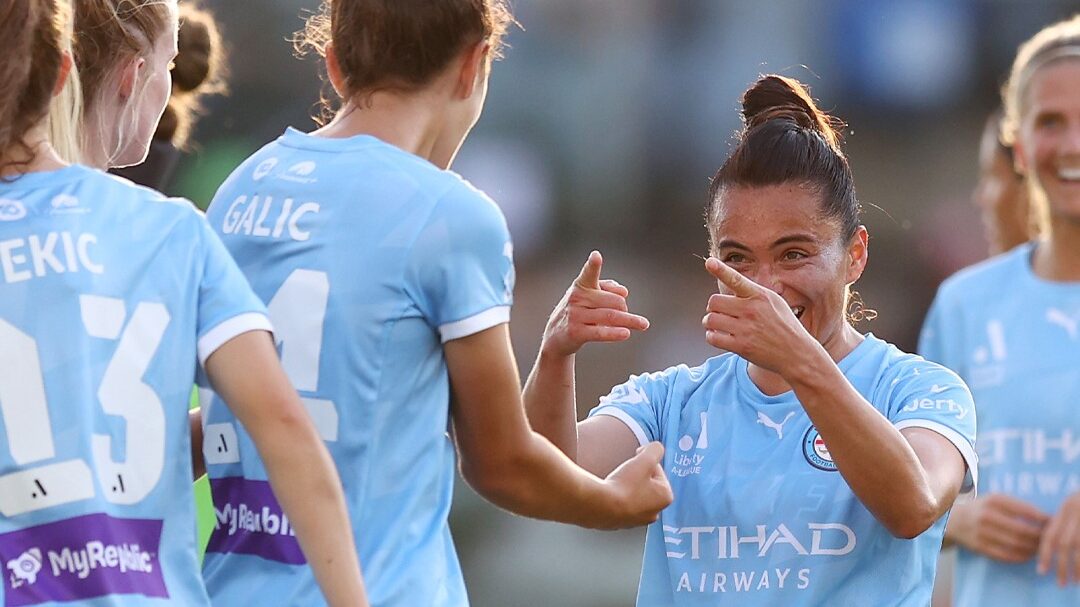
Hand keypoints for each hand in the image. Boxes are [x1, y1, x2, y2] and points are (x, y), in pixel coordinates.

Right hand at [541, 251, 649, 357]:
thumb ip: (607, 288)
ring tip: (643, 324)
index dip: (593, 265)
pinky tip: (626, 333)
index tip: (596, 256)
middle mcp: (577, 298)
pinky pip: (600, 332)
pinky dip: (614, 333)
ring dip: (630, 321)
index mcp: (582, 285)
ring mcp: (575, 315)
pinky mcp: (576, 333)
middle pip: (614, 301)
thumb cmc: (578, 311)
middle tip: (626, 314)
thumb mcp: (588, 295)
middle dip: (624, 308)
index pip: (589, 273)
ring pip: (610, 316)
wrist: (556, 336)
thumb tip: (624, 291)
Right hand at [600, 442, 672, 527]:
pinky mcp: (621, 523)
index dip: (645, 461)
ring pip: (634, 495)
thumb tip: (656, 448)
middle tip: (626, 472)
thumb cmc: (624, 486)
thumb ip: (655, 449)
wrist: (601, 506)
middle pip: (647, 483)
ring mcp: (637, 520)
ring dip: (627, 486)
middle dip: (637, 475)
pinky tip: (611, 493)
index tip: (635, 461)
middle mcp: (654, 512)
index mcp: (665, 497)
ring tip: (617, 482)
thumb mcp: (645, 460)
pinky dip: (617, 498)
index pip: (657, 470)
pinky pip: (621, 505)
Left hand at [701, 257, 814, 373]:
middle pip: (713, 301)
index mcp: (760, 296)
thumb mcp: (775, 302)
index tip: (710, 262)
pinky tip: (719, 336)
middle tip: (720, 312)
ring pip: (710, 319)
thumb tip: (730, 284)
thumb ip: (753, 293)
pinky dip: (712, 336)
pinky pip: (713, 337)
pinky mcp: (741, 346)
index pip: (736, 279)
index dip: (721, 270)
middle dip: (713, 307)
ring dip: (710, 322)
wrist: (797, 354)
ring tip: (717, 324)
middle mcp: (752, 310)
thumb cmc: (785, 326)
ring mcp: (746, 328)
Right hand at [948, 493, 1046, 562]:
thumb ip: (1016, 506)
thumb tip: (1045, 519)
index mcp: (993, 500)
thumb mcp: (994, 499)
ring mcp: (982, 532)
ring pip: (1016, 544)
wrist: (953, 521)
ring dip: (1032, 548)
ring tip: (1039, 548)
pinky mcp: (979, 547)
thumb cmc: (981, 509)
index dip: (1042, 518)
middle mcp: (986, 515)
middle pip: (1022, 530)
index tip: (1050, 523)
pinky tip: (1027, 555)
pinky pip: (1006, 555)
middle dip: (1039, 537)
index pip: (1025, 510)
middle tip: (1046, 539)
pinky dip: (1021, 557)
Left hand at [1038, 492, 1079, 585]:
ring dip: (1078, 567)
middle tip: (1060, 583)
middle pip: (1065, 543)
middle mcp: (1076, 511)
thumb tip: (1048, 544)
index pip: (1050, 534)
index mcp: (1067, 507)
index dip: (1044, 554)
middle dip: (1061, 565)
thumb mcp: (1075, 506)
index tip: (1042, 571)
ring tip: (1075, 582)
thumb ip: (1063, 522)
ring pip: (1079, 547)